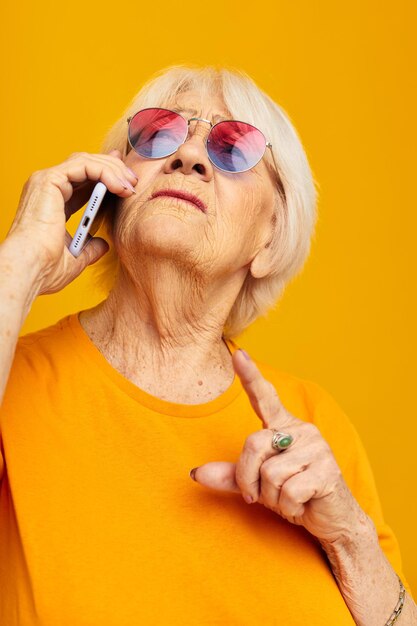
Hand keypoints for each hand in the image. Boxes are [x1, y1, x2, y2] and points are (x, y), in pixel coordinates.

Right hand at [6, 149, 138, 294]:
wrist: (31, 270)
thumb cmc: (45, 268)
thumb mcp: (75, 258)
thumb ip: (89, 248)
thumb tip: (103, 245)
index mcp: (52, 202)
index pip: (82, 179)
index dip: (106, 175)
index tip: (127, 180)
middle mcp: (47, 188)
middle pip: (85, 165)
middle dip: (113, 169)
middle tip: (133, 181)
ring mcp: (46, 181)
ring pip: (86, 161)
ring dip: (112, 170)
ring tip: (130, 186)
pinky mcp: (49, 180)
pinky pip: (84, 166)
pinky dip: (105, 172)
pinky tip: (120, 187)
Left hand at [190, 349, 369, 543]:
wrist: (333, 520)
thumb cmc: (294, 495)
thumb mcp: (259, 484)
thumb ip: (232, 476)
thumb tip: (196, 473)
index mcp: (283, 427)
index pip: (265, 397)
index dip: (250, 376)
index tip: (238, 355)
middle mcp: (301, 430)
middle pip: (253, 445)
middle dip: (248, 479)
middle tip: (260, 496)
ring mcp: (317, 448)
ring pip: (270, 473)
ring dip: (272, 498)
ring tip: (289, 499)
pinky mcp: (328, 471)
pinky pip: (289, 491)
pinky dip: (289, 507)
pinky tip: (303, 506)